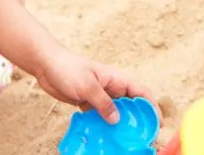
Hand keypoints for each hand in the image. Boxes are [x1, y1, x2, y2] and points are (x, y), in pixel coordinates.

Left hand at [34, 47, 154, 124]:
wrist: (46, 64)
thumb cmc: (68, 69)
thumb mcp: (87, 86)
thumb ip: (103, 102)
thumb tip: (117, 119)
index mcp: (117, 80)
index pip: (141, 93)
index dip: (152, 106)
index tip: (157, 123)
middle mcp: (112, 88)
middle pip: (131, 105)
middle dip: (138, 119)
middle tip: (142, 136)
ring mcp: (100, 96)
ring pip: (116, 112)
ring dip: (120, 125)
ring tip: (124, 140)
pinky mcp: (88, 102)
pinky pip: (100, 116)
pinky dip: (103, 125)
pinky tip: (103, 136)